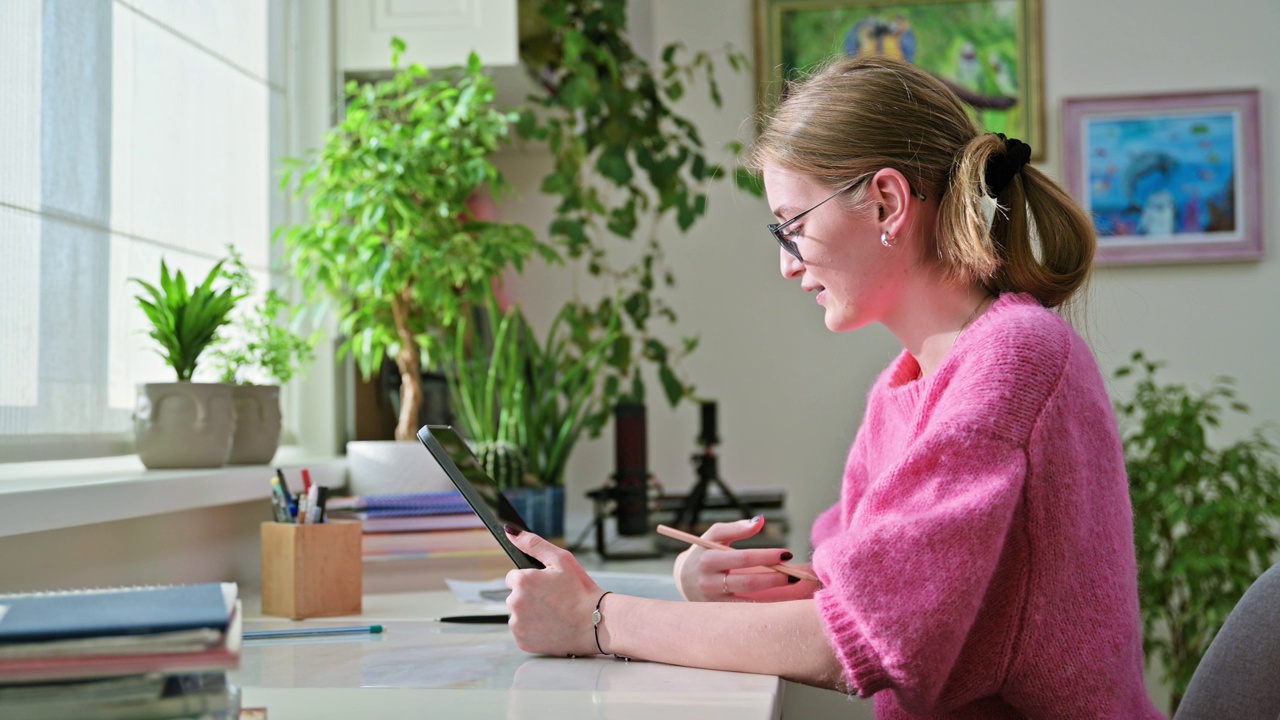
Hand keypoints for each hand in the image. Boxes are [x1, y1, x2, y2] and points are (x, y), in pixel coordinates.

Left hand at [504, 524, 602, 657]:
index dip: (532, 580)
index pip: (514, 577)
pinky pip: (523, 632)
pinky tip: (551, 627)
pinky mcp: (522, 642)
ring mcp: (517, 625)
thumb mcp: (561, 559)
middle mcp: (514, 603)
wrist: (595, 624)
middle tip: (555, 600)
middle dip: (531, 597)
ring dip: (531, 614)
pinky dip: (534, 631)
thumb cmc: (581, 591)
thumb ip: (533, 543)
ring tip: (555, 614)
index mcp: (522, 581)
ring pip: (519, 615)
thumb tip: (510, 531)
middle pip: (515, 596)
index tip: (548, 587)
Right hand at [672, 516, 806, 601]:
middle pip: (748, 581)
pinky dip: (764, 607)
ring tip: (791, 583)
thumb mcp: (714, 535)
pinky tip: (780, 601)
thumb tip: (761, 520)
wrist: (683, 579)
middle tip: (795, 573)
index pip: (742, 557)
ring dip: (773, 592)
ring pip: (748, 599)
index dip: (766, 555)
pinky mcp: (718, 612)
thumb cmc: (704, 552)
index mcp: (709, 558)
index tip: (787, 553)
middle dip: (775, 577)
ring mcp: (714, 599)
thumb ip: (737, 528)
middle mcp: (709, 580)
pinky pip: (744, 610)